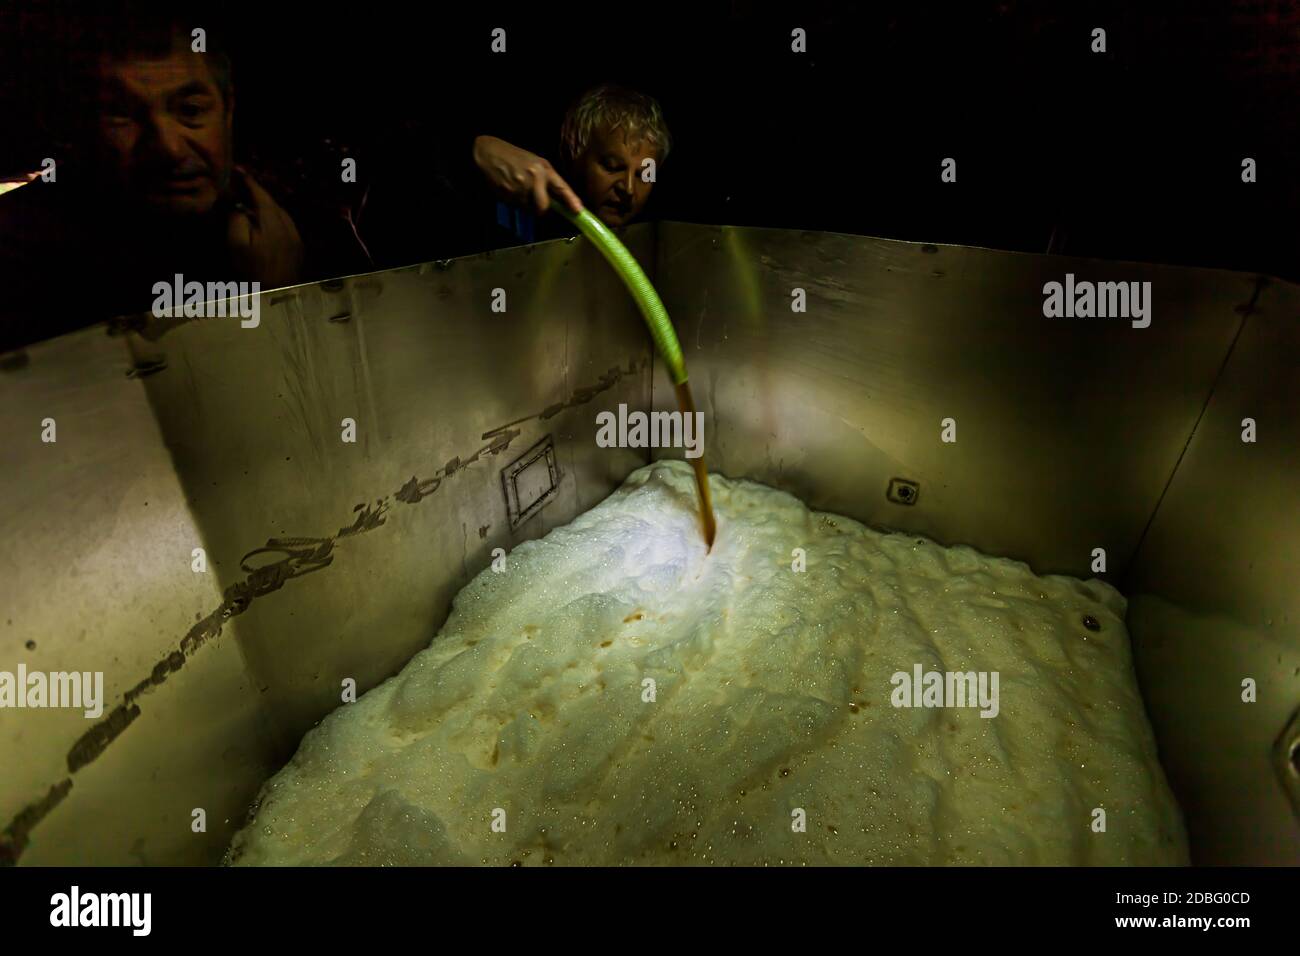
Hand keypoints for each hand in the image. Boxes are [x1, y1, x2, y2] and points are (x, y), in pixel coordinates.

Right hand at [226, 167, 304, 288]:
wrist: (279, 294)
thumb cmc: (254, 270)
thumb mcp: (237, 243)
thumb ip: (236, 218)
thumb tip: (239, 204)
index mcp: (273, 218)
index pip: (259, 192)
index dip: (246, 179)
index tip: (235, 168)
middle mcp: (289, 223)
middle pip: (271, 201)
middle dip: (256, 192)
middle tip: (240, 185)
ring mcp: (296, 236)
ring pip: (279, 213)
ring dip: (265, 206)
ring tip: (249, 202)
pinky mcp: (298, 248)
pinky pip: (285, 225)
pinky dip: (272, 219)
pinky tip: (263, 224)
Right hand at [472, 135, 582, 215]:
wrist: (487, 153)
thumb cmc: (512, 157)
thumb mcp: (533, 162)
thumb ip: (546, 179)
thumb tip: (557, 199)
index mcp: (543, 168)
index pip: (560, 187)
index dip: (570, 200)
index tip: (578, 211)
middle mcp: (534, 178)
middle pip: (543, 207)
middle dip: (540, 208)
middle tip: (534, 202)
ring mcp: (520, 187)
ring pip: (529, 208)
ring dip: (525, 204)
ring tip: (517, 189)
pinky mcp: (507, 194)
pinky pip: (516, 206)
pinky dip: (515, 202)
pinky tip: (509, 189)